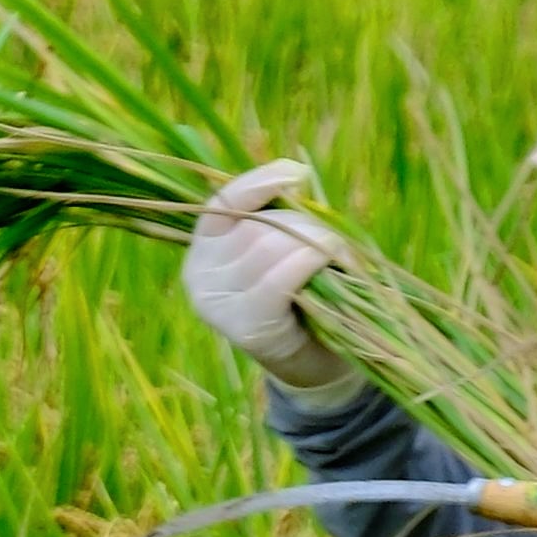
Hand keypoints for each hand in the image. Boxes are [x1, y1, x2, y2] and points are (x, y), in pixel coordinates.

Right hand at [184, 163, 347, 391]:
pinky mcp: (245, 327)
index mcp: (203, 249)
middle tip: (335, 244)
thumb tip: (296, 174)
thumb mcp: (282, 249)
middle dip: (307, 226)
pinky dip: (312, 264)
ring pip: (272, 247)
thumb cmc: (303, 295)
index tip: (299, 175)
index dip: (260, 183)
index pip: (222, 203)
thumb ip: (279, 216)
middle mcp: (198, 276)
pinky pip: (279, 279)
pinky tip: (333, 265)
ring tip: (338, 260)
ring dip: (318, 244)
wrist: (313, 362)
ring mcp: (217, 304)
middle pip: (258, 226)